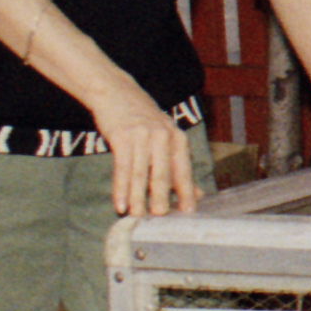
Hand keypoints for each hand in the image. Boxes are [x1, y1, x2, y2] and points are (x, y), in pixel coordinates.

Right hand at [96, 84, 197, 217]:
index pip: (183, 169)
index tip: (188, 211)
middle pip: (163, 173)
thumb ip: (176, 165)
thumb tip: (195, 194)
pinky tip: (120, 204)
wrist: (116, 92)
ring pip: (141, 173)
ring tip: (137, 216)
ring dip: (138, 197)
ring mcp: (142, 135)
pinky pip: (123, 168)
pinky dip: (121, 188)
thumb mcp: (164, 137)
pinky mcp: (122, 136)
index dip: (186, 191)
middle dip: (162, 197)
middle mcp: (163, 136)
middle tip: (161, 217)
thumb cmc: (142, 121)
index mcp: (177, 138)